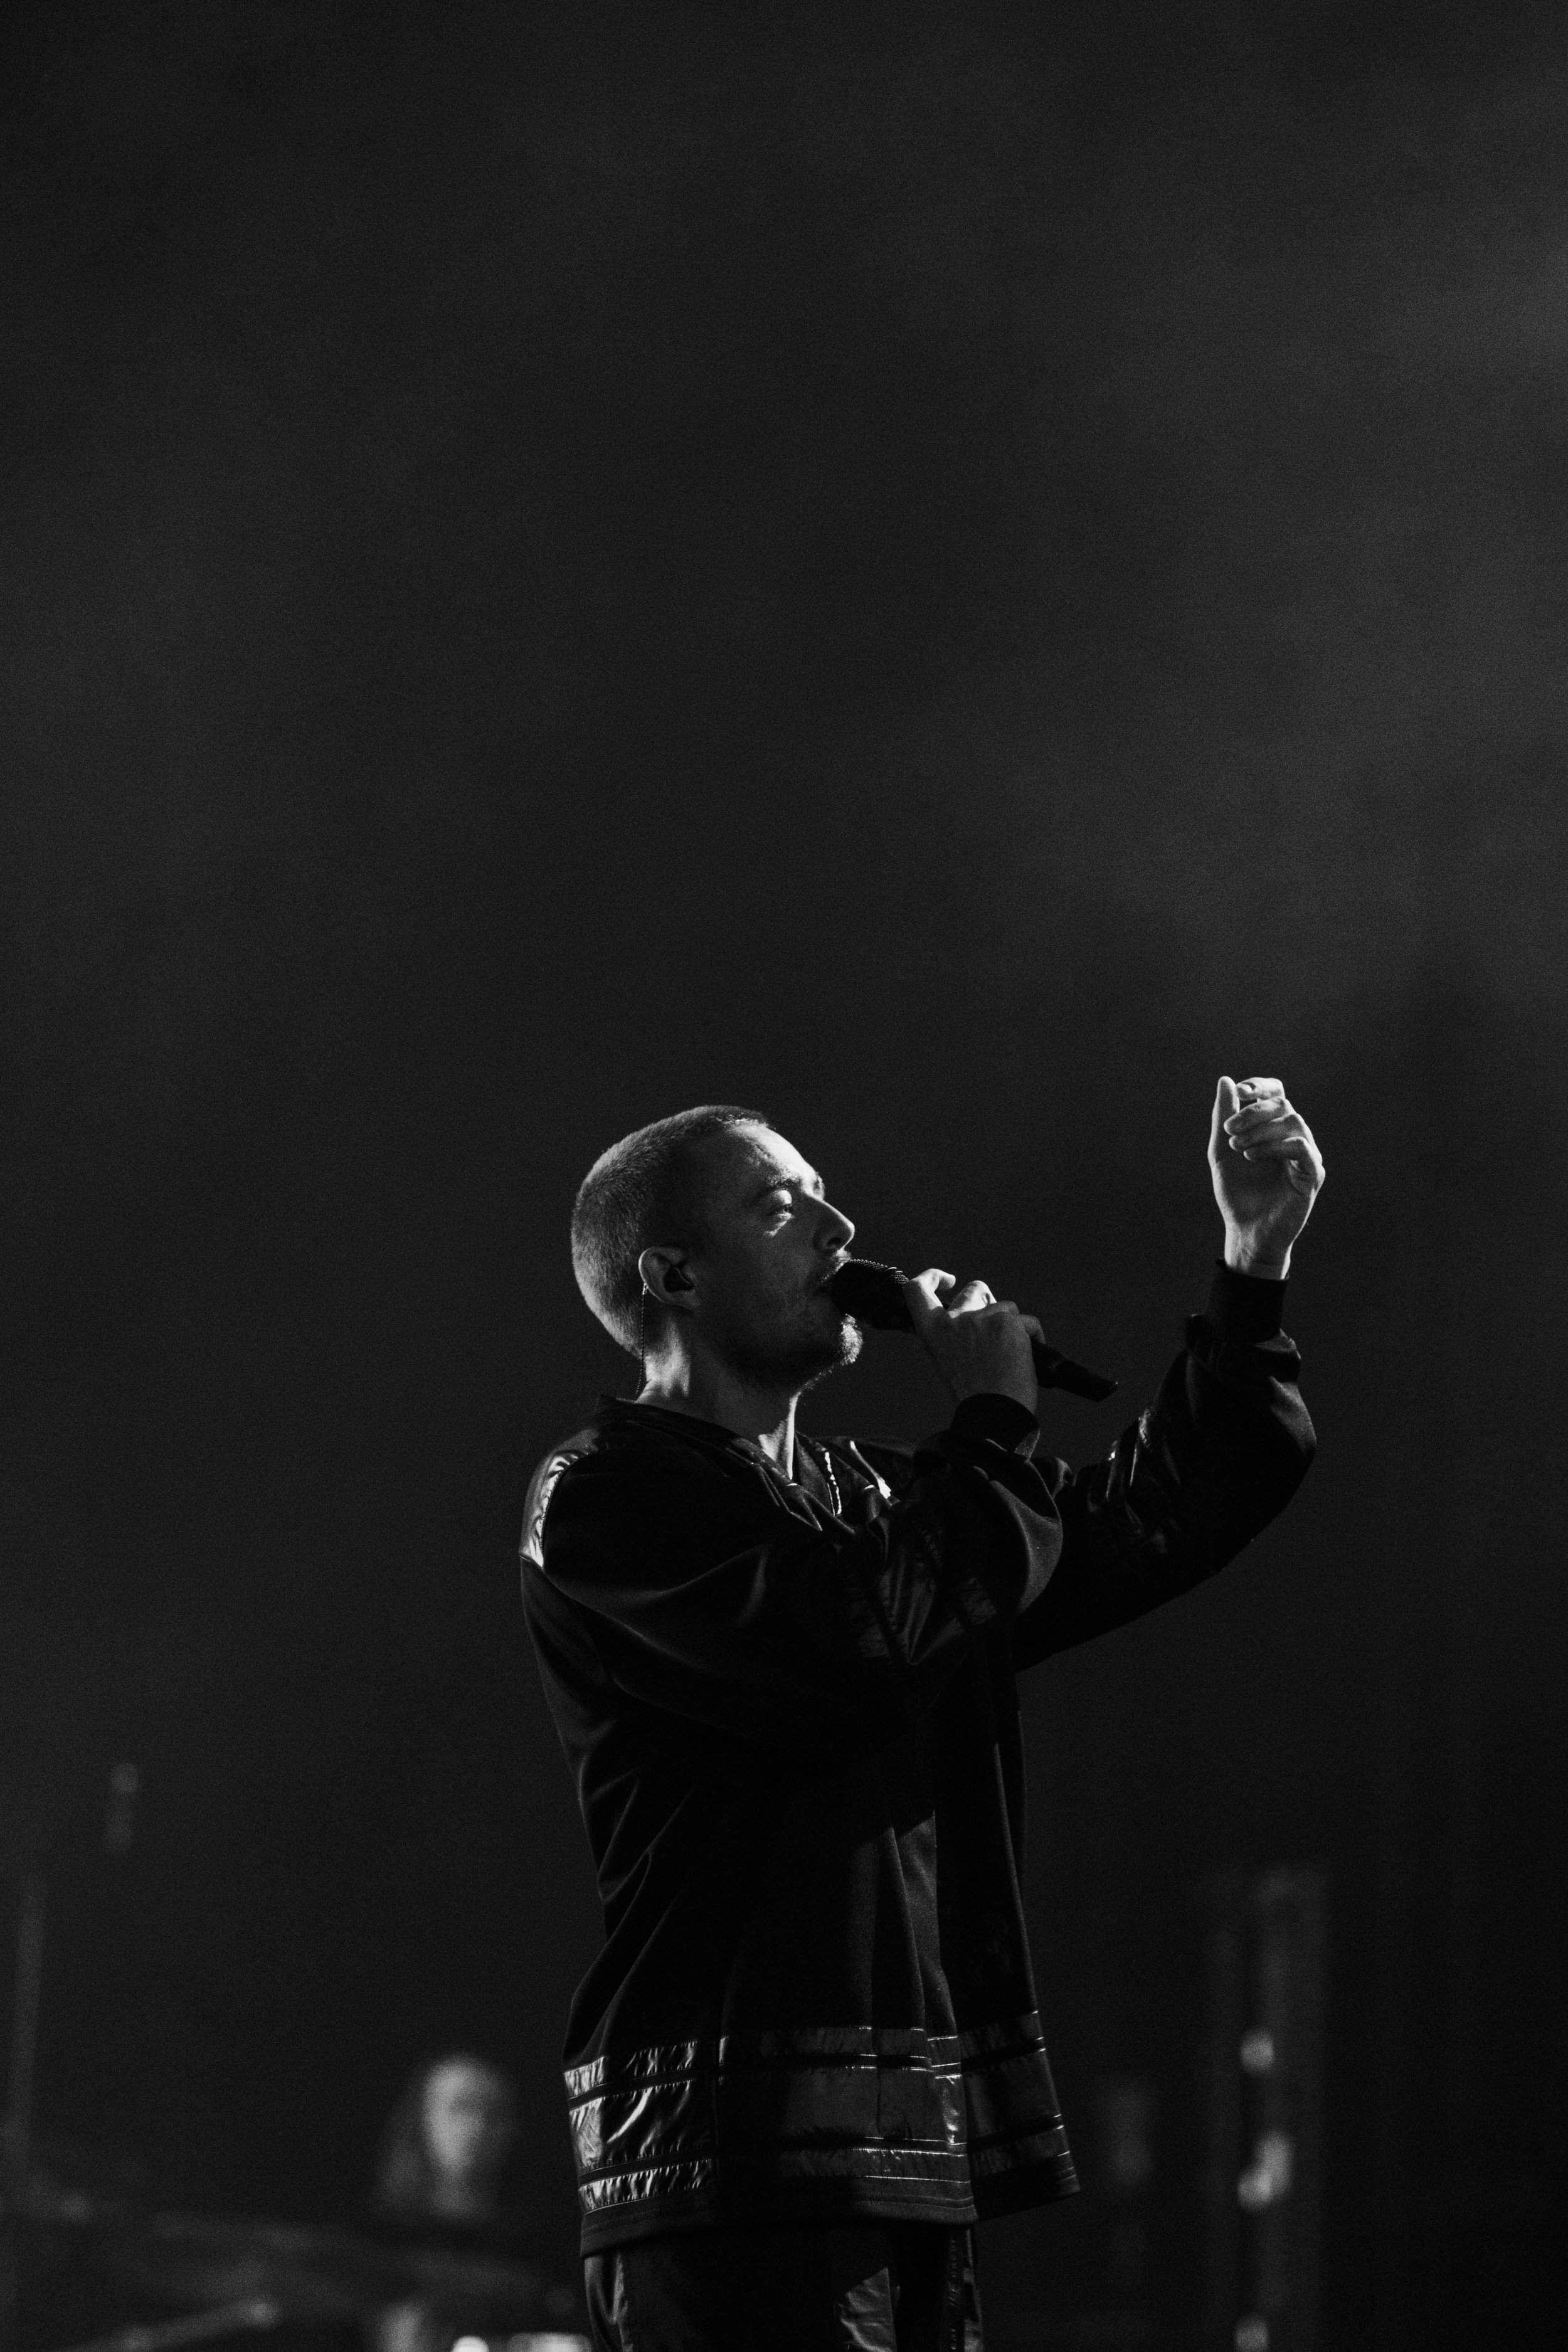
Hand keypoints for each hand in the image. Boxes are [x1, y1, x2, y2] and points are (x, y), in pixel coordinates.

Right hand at [902, 1269, 1041, 1413]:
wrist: (994, 1415)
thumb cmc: (975, 1395)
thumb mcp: (948, 1362)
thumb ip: (952, 1335)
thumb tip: (972, 1315)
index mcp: (932, 1332)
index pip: (917, 1290)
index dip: (931, 1277)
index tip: (947, 1279)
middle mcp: (952, 1321)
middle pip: (974, 1290)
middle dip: (988, 1303)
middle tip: (996, 1331)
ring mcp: (980, 1318)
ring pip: (1004, 1306)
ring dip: (1011, 1324)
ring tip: (1012, 1355)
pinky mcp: (1007, 1321)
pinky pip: (1027, 1322)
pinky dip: (1032, 1336)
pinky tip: (1030, 1358)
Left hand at [1208, 1075, 1325, 1277]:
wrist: (1246, 1231)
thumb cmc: (1236, 1192)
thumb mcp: (1221, 1151)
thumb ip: (1223, 1117)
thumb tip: (1225, 1080)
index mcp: (1273, 1128)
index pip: (1276, 1093)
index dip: (1259, 1087)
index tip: (1239, 1094)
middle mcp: (1293, 1137)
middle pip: (1283, 1104)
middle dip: (1254, 1111)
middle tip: (1229, 1130)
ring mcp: (1306, 1154)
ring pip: (1293, 1121)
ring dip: (1261, 1130)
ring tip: (1238, 1147)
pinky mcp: (1312, 1174)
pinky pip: (1302, 1147)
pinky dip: (1276, 1146)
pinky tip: (1252, 1156)